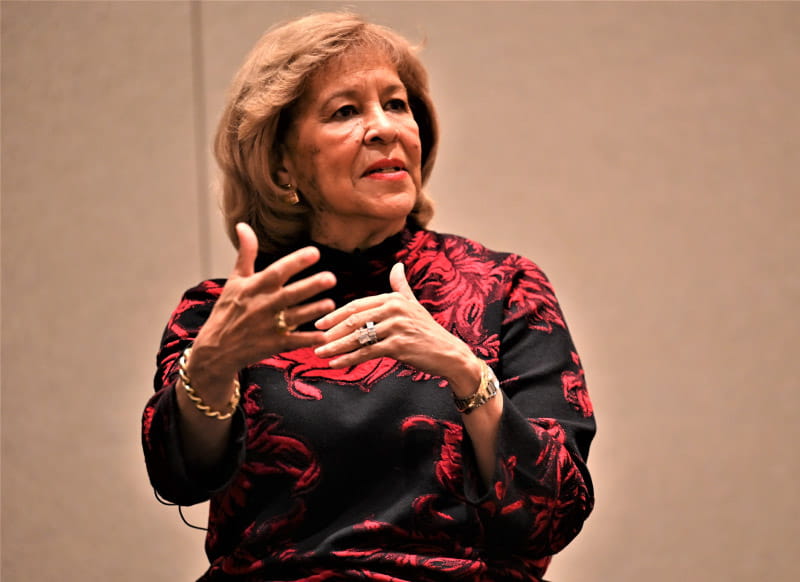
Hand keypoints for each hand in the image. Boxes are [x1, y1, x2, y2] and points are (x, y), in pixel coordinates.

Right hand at [189, 223, 335, 387]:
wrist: (215, 348)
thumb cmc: (227, 310)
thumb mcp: (235, 280)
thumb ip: (246, 253)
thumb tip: (243, 225)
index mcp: (254, 288)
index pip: (277, 271)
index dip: (296, 262)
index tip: (315, 252)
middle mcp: (262, 305)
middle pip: (290, 294)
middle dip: (311, 286)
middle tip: (331, 278)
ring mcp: (268, 326)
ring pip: (295, 317)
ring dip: (313, 310)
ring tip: (331, 303)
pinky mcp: (272, 345)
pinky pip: (293, 341)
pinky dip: (308, 339)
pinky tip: (324, 335)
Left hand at [313, 263, 480, 393]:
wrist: (449, 353)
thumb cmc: (428, 331)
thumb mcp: (414, 305)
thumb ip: (401, 287)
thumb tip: (397, 266)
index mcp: (393, 298)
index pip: (358, 305)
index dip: (336, 314)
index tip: (319, 322)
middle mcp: (394, 309)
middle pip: (354, 320)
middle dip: (332, 331)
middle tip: (314, 339)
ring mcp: (397, 327)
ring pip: (358, 337)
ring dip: (336, 347)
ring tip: (319, 353)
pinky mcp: (399, 345)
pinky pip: (367, 353)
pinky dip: (349, 359)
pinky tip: (335, 364)